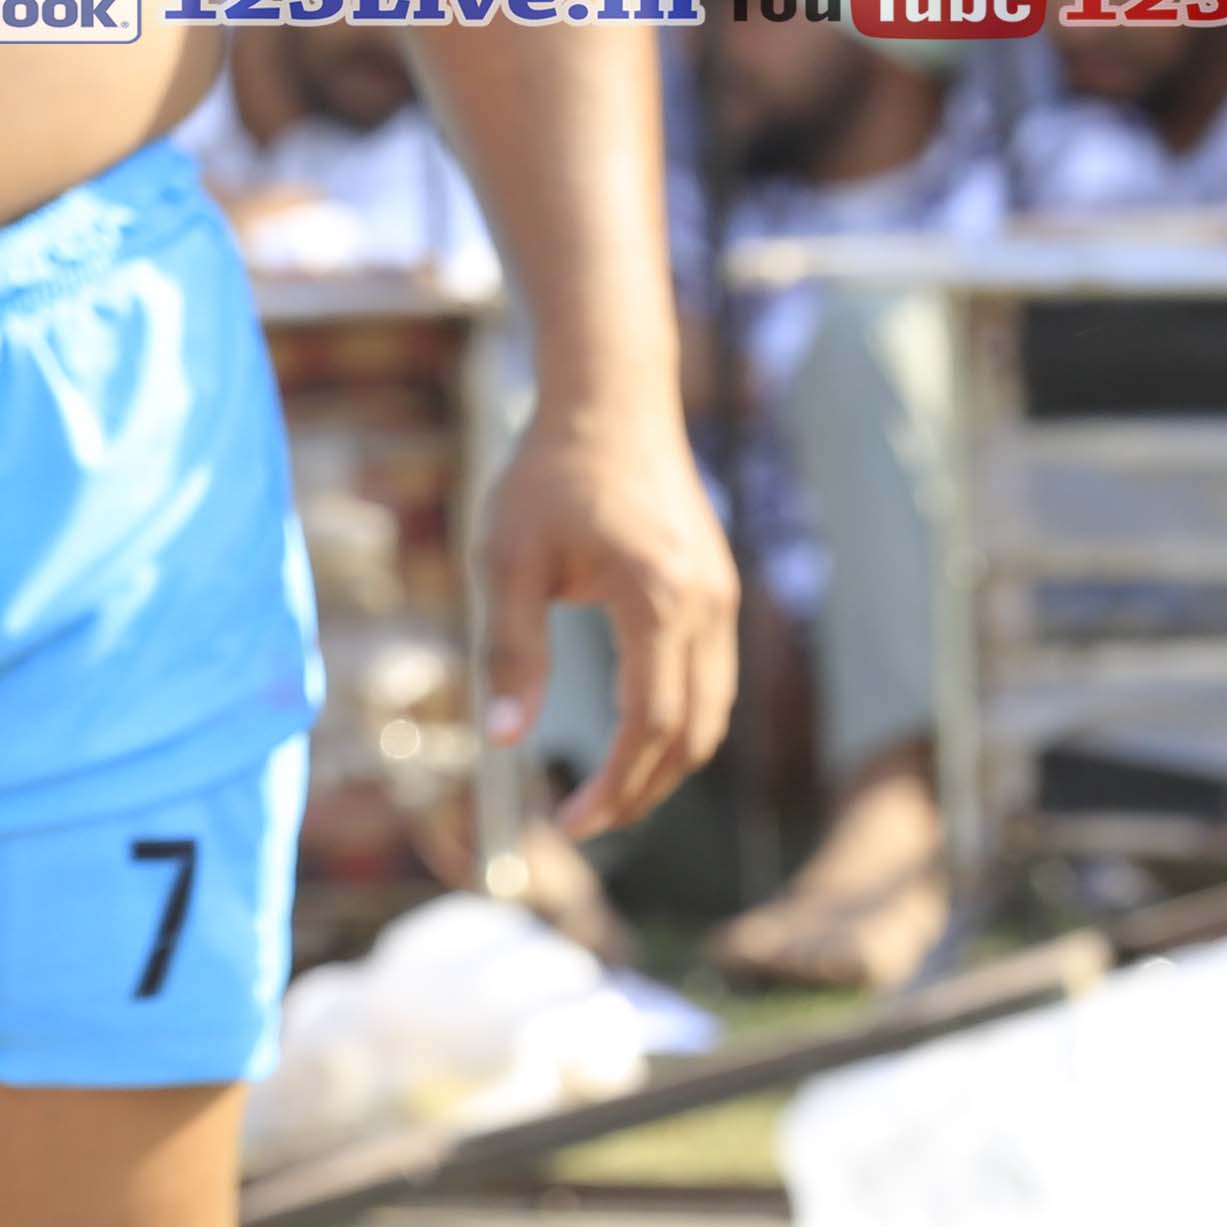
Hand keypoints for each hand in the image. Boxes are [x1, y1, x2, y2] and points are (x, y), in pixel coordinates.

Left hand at [474, 396, 739, 833]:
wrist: (609, 402)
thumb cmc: (546, 475)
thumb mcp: (507, 559)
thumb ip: (509, 650)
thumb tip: (503, 741)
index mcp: (659, 601)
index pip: (652, 725)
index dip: (616, 786)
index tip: (569, 824)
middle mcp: (708, 606)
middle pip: (693, 734)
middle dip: (643, 791)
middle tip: (586, 824)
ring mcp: (723, 598)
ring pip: (714, 713)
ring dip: (668, 764)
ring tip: (610, 795)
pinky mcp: (719, 590)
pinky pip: (714, 679)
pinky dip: (683, 723)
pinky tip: (637, 738)